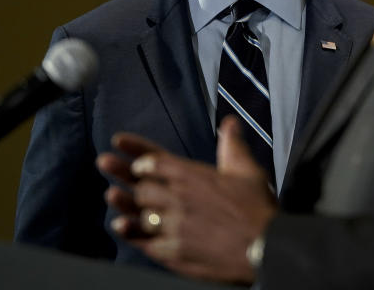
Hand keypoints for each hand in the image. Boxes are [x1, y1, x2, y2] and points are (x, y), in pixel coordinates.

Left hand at [96, 117, 278, 282]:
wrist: (263, 246)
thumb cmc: (257, 208)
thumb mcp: (248, 171)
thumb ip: (233, 146)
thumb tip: (230, 123)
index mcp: (194, 177)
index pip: (156, 161)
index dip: (139, 154)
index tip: (128, 152)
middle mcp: (179, 199)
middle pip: (143, 187)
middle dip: (126, 176)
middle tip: (109, 166)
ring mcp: (174, 226)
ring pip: (140, 212)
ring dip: (123, 203)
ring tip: (111, 195)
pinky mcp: (174, 251)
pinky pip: (145, 241)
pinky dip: (132, 233)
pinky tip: (121, 227)